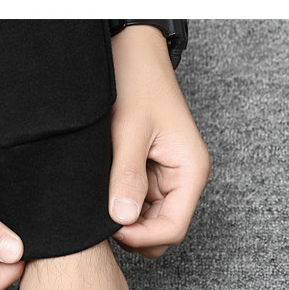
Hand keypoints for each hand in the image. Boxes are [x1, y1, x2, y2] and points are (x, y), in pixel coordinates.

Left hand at [108, 25, 210, 257]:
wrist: (130, 52)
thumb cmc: (137, 80)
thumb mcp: (130, 129)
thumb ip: (127, 175)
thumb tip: (124, 218)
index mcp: (190, 170)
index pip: (173, 228)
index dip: (142, 237)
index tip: (111, 228)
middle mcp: (181, 179)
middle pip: (161, 232)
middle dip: (133, 234)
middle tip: (100, 220)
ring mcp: (164, 179)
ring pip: (146, 223)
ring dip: (124, 221)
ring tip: (98, 204)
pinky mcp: (146, 175)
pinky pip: (134, 206)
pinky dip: (118, 208)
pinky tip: (100, 196)